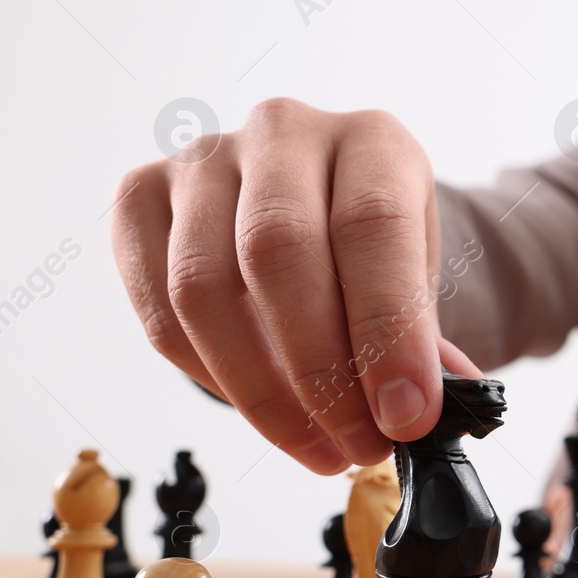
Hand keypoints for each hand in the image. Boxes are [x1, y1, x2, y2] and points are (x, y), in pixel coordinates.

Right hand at [111, 98, 479, 473]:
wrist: (320, 209)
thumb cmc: (375, 253)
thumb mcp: (418, 279)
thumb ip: (426, 343)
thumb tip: (435, 413)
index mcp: (372, 139)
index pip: (373, 226)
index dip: (387, 330)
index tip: (407, 415)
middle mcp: (283, 131)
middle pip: (278, 252)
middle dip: (322, 371)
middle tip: (359, 444)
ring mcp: (203, 159)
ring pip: (205, 287)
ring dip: (262, 391)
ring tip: (318, 447)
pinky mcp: (142, 197)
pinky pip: (158, 306)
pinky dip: (208, 376)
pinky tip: (261, 411)